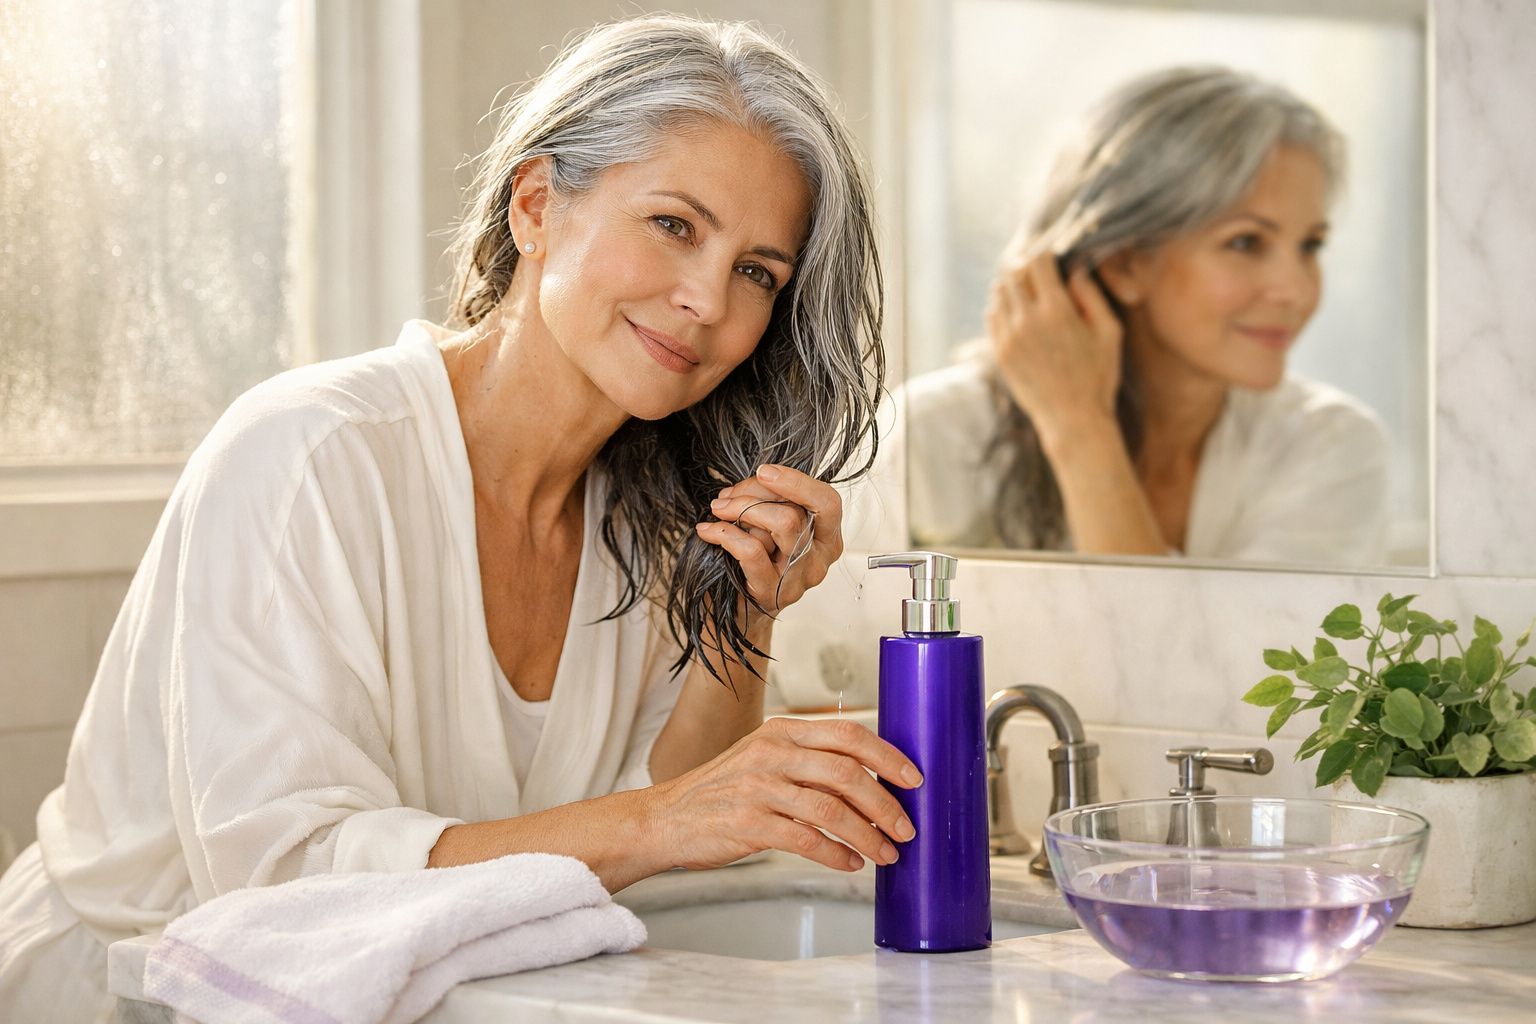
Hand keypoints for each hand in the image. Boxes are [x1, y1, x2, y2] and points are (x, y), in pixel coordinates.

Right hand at [649, 717, 921, 871]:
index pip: (848, 735)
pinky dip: (836, 855)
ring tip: (886, 853)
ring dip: (868, 835)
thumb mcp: (763, 759)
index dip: (888, 756)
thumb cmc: (720, 792)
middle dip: (886, 803)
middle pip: (847, 773)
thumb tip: (869, 781)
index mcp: (781, 732)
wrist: (666, 818)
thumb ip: (808, 762)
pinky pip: (807, 840)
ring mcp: (759, 788)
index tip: (913, 778)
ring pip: (832, 810)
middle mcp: (772, 753)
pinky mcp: (749, 823)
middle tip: (906, 826)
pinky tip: (850, 863)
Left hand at [695, 463, 842, 616]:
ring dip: (741, 509)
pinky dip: (726, 534)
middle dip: (756, 493)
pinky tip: (708, 531)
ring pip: (783, 524)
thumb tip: (753, 481)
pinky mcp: (772, 592)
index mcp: (826, 539)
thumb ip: (771, 503)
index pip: (827, 502)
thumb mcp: (769, 527)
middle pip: (800, 510)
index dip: (798, 482)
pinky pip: (753, 550)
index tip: (765, 471)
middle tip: (727, 497)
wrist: (733, 612)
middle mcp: (819, 560)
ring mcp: (798, 579)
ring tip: (718, 511)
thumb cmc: (752, 563)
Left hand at [987, 250, 1122, 445]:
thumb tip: (1074, 269)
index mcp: (1057, 311)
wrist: (1072, 420)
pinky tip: (1020, 315)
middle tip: (1040, 274)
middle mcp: (1027, 320)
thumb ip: (1091, 295)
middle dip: (1026, 267)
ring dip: (1012, 286)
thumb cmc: (1098, 376)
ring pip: (999, 292)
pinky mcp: (1000, 353)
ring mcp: (1009, 337)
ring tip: (1030, 294)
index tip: (1053, 260)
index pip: (1036, 260)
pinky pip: (992, 315)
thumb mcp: (1109, 332)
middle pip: (1012, 271)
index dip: (1045, 254)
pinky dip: (1003, 308)